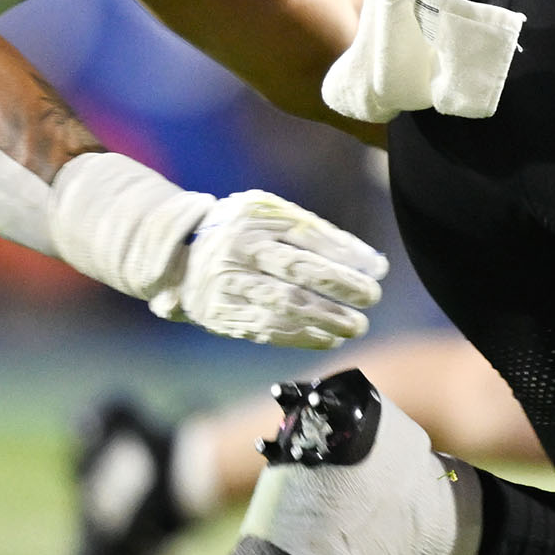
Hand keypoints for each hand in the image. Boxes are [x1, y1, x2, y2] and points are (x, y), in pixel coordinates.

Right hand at [151, 191, 386, 349]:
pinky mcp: (223, 314)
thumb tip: (368, 261)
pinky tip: (328, 338)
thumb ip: (312, 232)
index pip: (308, 235)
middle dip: (340, 286)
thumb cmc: (238, 233)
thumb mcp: (267, 217)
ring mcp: (229, 284)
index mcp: (254, 218)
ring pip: (284, 304)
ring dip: (326, 318)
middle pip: (297, 269)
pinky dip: (302, 336)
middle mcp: (239, 249)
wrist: (177, 256)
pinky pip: (268, 328)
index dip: (346, 253)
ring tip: (356, 326)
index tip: (377, 269)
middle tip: (372, 297)